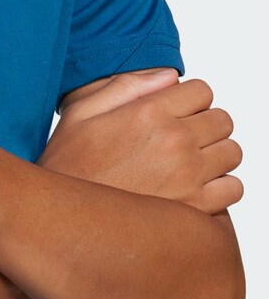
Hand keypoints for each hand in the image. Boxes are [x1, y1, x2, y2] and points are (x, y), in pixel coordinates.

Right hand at [38, 70, 243, 215]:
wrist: (63, 222)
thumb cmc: (67, 166)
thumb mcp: (81, 112)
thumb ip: (126, 86)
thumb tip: (168, 76)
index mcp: (148, 112)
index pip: (202, 90)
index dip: (190, 99)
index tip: (176, 112)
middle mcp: (174, 140)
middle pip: (222, 119)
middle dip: (204, 124)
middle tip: (180, 138)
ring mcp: (189, 175)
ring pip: (232, 152)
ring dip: (215, 155)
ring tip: (187, 163)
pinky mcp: (196, 208)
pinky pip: (233, 189)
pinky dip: (220, 187)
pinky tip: (194, 188)